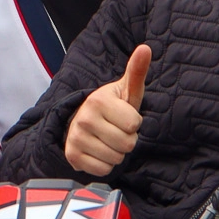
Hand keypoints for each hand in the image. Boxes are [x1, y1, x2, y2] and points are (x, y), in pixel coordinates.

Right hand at [65, 45, 149, 176]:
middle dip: (127, 140)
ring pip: (116, 158)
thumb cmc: (112, 107)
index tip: (123, 117)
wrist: (81, 121)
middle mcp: (84, 119)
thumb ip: (136, 70)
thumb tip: (146, 48)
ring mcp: (76, 139)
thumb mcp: (126, 90)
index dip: (133, 123)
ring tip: (107, 140)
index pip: (134, 125)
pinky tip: (98, 151)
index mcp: (98, 101)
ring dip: (116, 152)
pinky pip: (104, 170)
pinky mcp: (73, 156)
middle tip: (116, 130)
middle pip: (127, 144)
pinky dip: (105, 164)